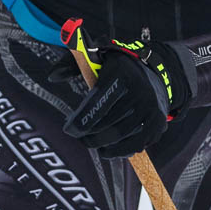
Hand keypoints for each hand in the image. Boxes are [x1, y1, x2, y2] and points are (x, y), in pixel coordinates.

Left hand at [62, 38, 194, 157]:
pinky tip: (107, 150)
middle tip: (78, 136)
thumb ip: (71, 64)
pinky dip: (118, 151)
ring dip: (100, 144)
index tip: (68, 128)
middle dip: (87, 134)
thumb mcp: (95, 58)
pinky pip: (135, 144)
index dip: (80, 119)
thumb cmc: (117, 68)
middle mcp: (140, 90)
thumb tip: (52, 77)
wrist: (155, 73)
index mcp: (122, 73)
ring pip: (119, 135)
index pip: (97, 102)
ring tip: (90, 142)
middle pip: (107, 122)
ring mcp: (151, 107)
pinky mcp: (158, 123)